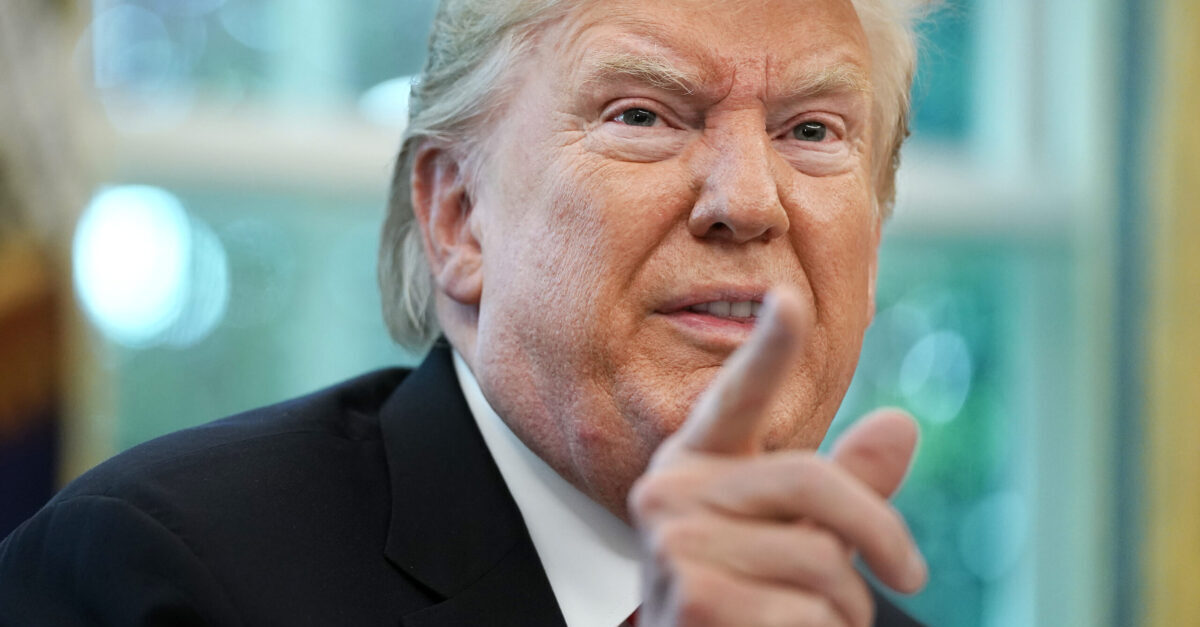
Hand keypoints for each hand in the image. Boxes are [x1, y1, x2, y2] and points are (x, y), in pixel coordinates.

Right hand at [628, 287, 926, 625]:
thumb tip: (902, 424)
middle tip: (910, 577)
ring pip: (820, 560)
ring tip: (816, 621)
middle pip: (811, 481)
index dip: (767, 350)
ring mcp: (673, 544)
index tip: (791, 299)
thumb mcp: (791, 531)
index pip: (736, 397)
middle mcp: (670, 491)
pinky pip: (807, 614)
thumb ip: (843, 485)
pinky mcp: (692, 600)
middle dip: (881, 536)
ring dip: (847, 607)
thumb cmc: (742, 595)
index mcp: (696, 461)